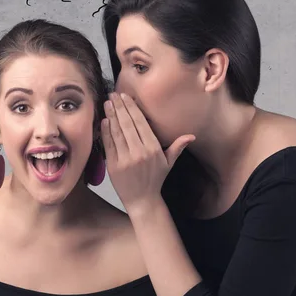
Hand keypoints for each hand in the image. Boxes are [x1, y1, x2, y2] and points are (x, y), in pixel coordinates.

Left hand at [100, 93, 194, 212]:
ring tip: (108, 103)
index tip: (126, 97)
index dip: (132, 108)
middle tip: (114, 94)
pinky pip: (109, 145)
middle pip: (127, 124)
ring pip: (117, 132)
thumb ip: (177, 147)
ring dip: (111, 116)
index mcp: (153, 149)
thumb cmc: (155, 180)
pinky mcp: (113, 166)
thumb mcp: (169, 163)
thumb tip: (191, 136)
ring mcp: (125, 159)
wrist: (142, 200)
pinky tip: (104, 120)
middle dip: (120, 107)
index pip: (141, 123)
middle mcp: (139, 153)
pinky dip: (106, 131)